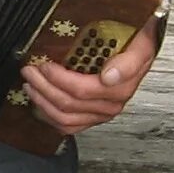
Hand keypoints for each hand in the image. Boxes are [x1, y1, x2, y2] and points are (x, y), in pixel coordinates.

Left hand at [22, 25, 156, 134]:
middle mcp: (110, 105)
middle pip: (68, 103)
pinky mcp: (92, 118)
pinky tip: (40, 103)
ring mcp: (100, 114)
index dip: (57, 79)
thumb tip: (108, 77)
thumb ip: (128, 62)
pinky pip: (68, 126)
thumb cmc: (137, 45)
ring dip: (42, 102)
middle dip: (43, 87)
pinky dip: (49, 116)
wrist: (143, 51)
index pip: (81, 90)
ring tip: (30, 85)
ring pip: (64, 118)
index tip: (44, 65)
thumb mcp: (141, 46)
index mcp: (119, 89)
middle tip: (29, 70)